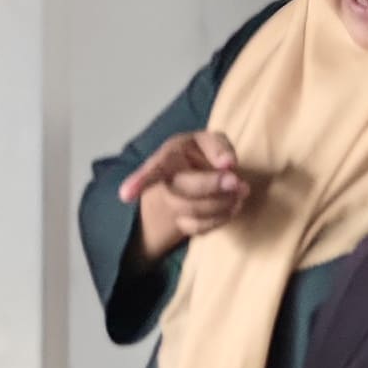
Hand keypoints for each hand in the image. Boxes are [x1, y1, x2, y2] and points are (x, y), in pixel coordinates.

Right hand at [121, 130, 254, 263]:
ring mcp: (172, 207)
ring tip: (242, 191)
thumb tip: (228, 164)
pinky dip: (222, 217)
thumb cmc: (200, 155)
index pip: (151, 169)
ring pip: (194, 210)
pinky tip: (234, 206)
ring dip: (223, 203)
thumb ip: (218, 145)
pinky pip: (200, 226)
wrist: (191, 180)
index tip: (125, 195)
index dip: (138, 181)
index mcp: (166, 158)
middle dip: (212, 185)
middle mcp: (164, 183)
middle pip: (183, 189)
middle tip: (238, 182)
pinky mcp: (182, 224)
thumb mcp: (208, 140)